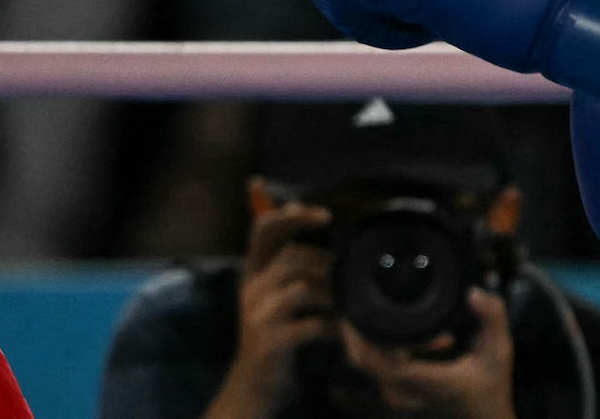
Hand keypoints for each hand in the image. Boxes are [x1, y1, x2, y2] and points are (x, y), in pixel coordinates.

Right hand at [206, 199, 335, 418]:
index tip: (324, 214)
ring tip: (348, 305)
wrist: (254, 384)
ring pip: (302, 288)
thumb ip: (289, 263)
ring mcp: (258, 315)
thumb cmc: (274, 331)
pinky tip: (341, 331)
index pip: (264, 229)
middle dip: (326, 265)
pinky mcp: (271, 341)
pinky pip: (311, 324)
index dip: (291, 216)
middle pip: (292, 258)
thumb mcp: (273, 294)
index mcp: (252, 272)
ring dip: (332, 295)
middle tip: (347, 278)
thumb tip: (316, 224)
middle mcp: (251, 289)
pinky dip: (332, 326)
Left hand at [339, 288, 514, 418]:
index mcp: (426, 381)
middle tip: (362, 295)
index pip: (380, 362)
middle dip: (357, 329)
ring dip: (375, 335)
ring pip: (369, 361)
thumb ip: (493, 318)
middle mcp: (406, 390)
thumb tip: (474, 292)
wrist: (485, 417)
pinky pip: (380, 364)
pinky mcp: (398, 390)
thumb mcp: (499, 350)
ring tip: (390, 308)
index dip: (363, 337)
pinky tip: (422, 335)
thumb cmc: (490, 385)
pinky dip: (389, 344)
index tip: (358, 308)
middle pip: (363, 360)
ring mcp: (399, 393)